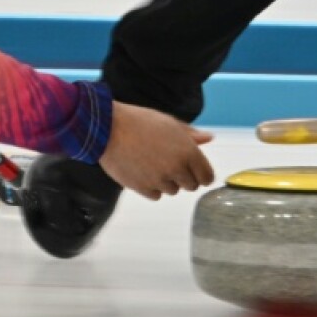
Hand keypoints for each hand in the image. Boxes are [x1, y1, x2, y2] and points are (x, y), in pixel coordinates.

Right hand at [97, 101, 214, 200]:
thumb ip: (190, 134)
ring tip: (152, 163)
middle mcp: (177, 168)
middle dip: (184, 177)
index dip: (201, 173)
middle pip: (191, 186)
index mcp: (188, 151)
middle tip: (169, 162)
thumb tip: (209, 138)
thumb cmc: (138, 121)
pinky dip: (152, 187)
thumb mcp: (168, 122)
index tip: (194, 170)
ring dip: (167, 181)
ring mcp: (159, 180)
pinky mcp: (142, 188)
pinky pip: (156, 195)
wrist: (107, 128)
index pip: (207, 177)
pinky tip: (143, 171)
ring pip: (173, 190)